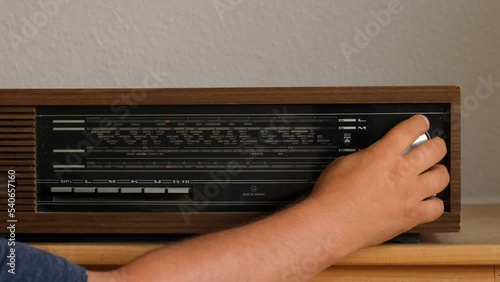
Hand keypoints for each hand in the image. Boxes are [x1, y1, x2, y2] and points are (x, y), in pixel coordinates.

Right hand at [308, 115, 448, 250]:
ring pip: (441, 177)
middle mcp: (402, 172)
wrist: (333, 223)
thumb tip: (371, 157)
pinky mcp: (411, 216)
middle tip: (433, 146)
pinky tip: (427, 201)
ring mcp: (410, 195)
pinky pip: (436, 207)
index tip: (421, 123)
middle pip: (434, 150)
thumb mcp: (344, 162)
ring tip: (433, 172)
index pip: (410, 130)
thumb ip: (365, 157)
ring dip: (438, 171)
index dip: (419, 123)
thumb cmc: (333, 196)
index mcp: (383, 155)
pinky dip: (434, 203)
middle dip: (436, 145)